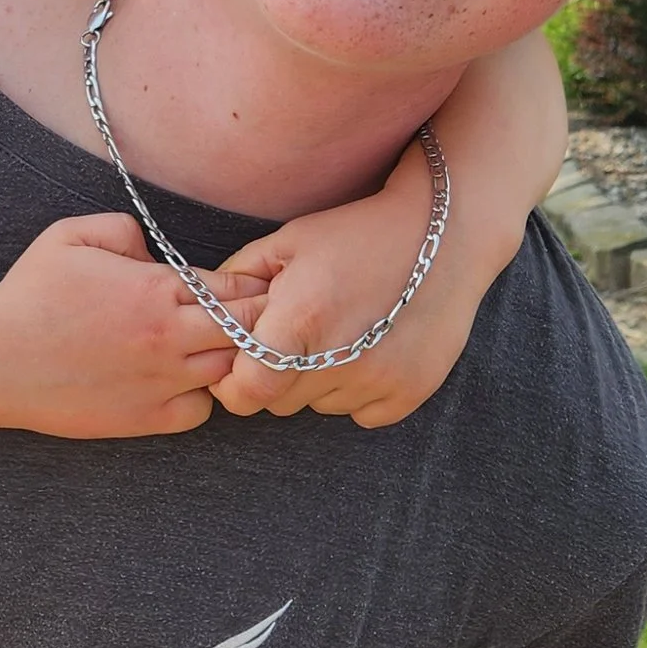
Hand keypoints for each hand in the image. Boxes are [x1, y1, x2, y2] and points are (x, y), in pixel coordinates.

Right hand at [0, 215, 246, 437]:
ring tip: (210, 349)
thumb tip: (155, 250)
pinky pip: (199, 411)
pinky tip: (179, 382)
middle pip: (248, 332)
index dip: (249, 288)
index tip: (245, 289)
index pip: (236, 289)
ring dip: (229, 360)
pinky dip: (199, 397)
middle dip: (255, 323)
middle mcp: (168, 338)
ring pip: (229, 373)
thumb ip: (124, 229)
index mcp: (155, 290)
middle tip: (245, 320)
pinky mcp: (144, 419)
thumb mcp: (70, 236)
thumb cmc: (28, 295)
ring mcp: (159, 382)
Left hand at [207, 177, 479, 427]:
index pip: (246, 391)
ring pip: (321, 407)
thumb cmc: (357, 234)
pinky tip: (371, 348)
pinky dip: (359, 390)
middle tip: (299, 336)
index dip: (236, 382)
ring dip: (319, 382)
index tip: (241, 363)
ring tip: (341, 334)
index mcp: (300, 321)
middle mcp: (341, 358)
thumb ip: (237, 280)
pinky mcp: (410, 392)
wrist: (443, 235)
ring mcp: (380, 380)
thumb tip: (203, 315)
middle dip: (277, 376)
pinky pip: (362, 413)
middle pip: (280, 402)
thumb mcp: (287, 242)